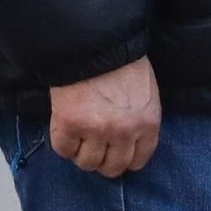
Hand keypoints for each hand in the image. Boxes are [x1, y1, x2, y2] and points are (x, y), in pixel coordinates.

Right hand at [49, 55, 160, 178]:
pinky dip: (63, 142)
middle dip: (103, 160)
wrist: (94, 42)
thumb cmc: (122, 61)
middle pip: (113, 168)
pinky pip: (63, 149)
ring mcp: (96, 131)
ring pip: (87, 163)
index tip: (116, 152)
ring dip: (81, 152)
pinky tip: (66, 127)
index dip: (125, 158)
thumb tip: (129, 142)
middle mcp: (124, 132)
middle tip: (95, 146)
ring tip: (80, 135)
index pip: (138, 160)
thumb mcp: (145, 92)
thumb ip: (140, 119)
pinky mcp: (69, 125)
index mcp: (147, 123)